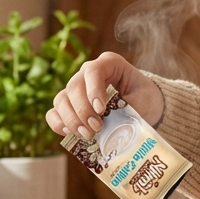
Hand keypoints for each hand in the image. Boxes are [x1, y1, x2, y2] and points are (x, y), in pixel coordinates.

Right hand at [45, 51, 163, 139]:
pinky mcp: (69, 106)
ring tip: (87, 135)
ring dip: (71, 119)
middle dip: (83, 110)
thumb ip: (126, 109)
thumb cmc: (144, 98)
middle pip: (74, 86)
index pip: (93, 71)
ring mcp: (76, 89)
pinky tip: (69, 133)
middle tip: (96, 127)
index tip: (101, 109)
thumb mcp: (142, 99)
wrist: (145, 105)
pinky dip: (58, 124)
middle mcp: (88, 73)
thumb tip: (109, 127)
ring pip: (61, 100)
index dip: (93, 90)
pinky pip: (54, 113)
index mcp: (108, 63)